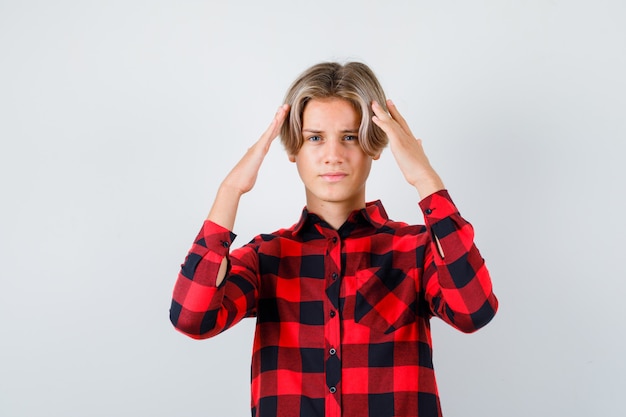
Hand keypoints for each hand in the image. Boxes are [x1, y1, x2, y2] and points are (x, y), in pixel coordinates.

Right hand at [207, 104, 289, 228]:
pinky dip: (272, 127)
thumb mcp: (252, 168)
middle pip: (272, 129)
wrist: (235, 184)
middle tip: (285, 107)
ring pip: (270, 130)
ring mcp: (258, 147)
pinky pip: (267, 137)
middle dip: (279, 117)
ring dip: (278, 118)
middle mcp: (259, 146)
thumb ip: (253, 161)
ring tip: (284, 108)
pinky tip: (277, 119)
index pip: (271, 135)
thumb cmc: (243, 179)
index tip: (282, 116)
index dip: (277, 125)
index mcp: (259, 150)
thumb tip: (251, 157)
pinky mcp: (258, 151)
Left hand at [371, 100, 443, 197]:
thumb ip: (418, 147)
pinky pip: (388, 129)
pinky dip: (381, 122)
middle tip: (386, 100)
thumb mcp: (419, 155)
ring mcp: (403, 138)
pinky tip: (375, 118)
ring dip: (382, 112)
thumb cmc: (420, 169)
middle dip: (391, 109)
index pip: (403, 124)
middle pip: (398, 119)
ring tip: (374, 105)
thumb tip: (419, 141)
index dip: (397, 116)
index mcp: (412, 140)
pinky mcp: (398, 142)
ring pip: (391, 121)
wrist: (423, 175)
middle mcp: (408, 136)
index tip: (392, 108)